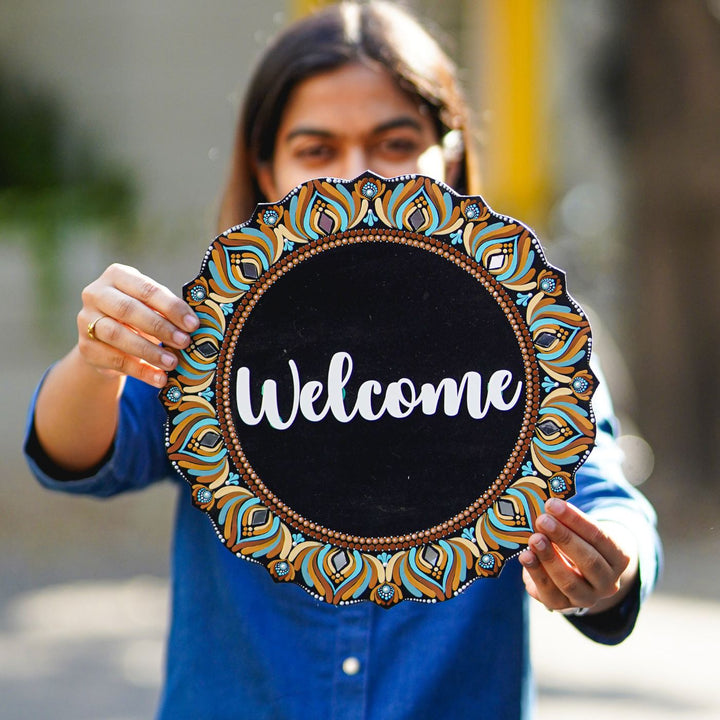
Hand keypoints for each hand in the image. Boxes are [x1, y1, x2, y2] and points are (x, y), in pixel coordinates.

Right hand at [77, 263, 198, 387]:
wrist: (107, 341)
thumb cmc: (138, 316)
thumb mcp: (151, 307)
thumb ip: (167, 311)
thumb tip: (194, 325)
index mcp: (117, 275)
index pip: (146, 289)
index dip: (171, 307)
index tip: (193, 324)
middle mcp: (96, 294)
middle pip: (128, 310)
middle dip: (160, 327)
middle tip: (184, 342)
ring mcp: (86, 321)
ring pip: (117, 335)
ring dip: (149, 351)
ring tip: (172, 363)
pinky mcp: (86, 348)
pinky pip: (115, 360)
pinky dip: (141, 371)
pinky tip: (160, 378)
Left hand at [518, 498, 637, 615]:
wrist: (574, 573)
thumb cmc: (576, 541)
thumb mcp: (579, 531)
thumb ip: (566, 521)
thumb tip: (546, 507)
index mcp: (618, 557)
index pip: (600, 537)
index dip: (575, 520)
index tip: (553, 504)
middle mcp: (608, 582)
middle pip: (589, 561)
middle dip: (563, 538)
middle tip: (542, 520)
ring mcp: (587, 598)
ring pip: (570, 581)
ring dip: (549, 558)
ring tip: (533, 539)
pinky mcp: (563, 606)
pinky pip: (550, 593)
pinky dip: (537, 573)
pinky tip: (526, 556)